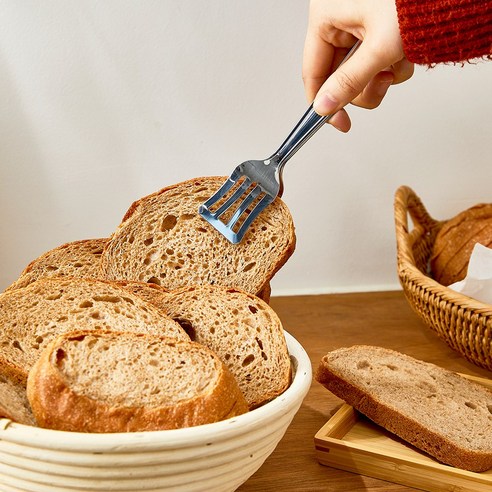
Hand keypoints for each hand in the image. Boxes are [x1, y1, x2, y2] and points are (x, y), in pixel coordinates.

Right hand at [302, 0, 413, 131]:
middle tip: (383, 80)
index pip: (313, 72)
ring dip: (383, 74)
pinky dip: (393, 62)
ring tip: (399, 58)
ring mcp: (357, 23)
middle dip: (366, 83)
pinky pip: (375, 59)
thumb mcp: (379, 47)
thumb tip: (325, 107)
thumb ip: (350, 82)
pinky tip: (404, 51)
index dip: (325, 103)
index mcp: (325, 16)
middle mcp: (338, 19)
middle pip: (339, 75)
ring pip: (360, 71)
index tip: (339, 121)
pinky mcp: (375, 27)